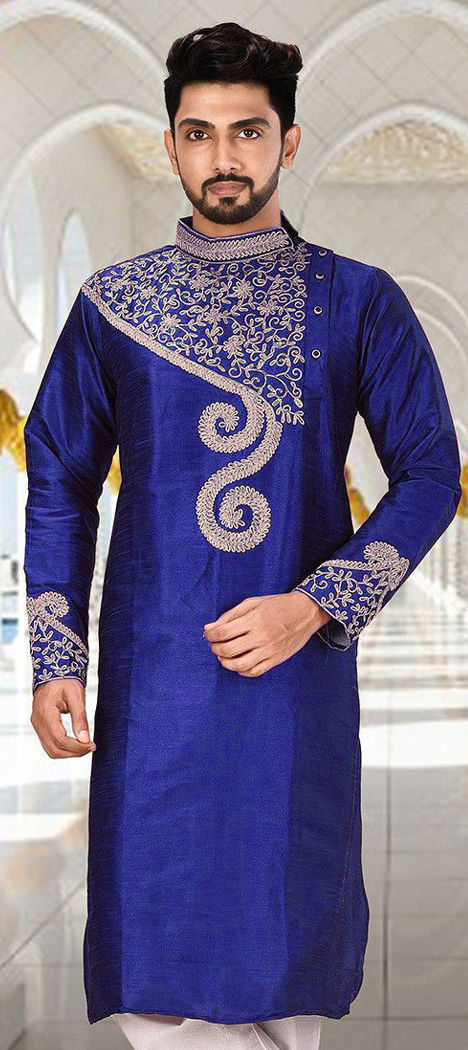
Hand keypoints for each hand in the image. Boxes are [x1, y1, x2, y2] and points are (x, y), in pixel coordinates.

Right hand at [30, 679, 95, 758]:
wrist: (53, 672)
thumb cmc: (65, 681)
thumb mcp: (76, 696)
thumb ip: (80, 719)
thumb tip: (85, 740)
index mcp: (45, 713)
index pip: (60, 739)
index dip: (77, 747)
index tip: (91, 745)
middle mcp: (37, 721)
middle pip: (54, 748)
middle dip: (74, 752)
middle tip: (90, 747)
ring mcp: (37, 724)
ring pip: (51, 749)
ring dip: (68, 752)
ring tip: (84, 746)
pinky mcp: (40, 725)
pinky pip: (49, 743)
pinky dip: (63, 747)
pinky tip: (75, 742)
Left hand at [203, 591, 330, 677]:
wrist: (306, 612)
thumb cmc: (277, 604)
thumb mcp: (252, 603)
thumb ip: (230, 615)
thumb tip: (209, 628)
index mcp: (254, 620)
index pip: (223, 632)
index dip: (210, 634)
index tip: (208, 633)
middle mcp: (261, 637)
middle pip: (228, 650)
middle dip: (215, 648)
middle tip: (214, 644)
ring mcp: (269, 651)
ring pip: (240, 665)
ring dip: (225, 663)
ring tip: (223, 656)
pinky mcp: (276, 660)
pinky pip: (255, 672)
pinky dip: (242, 671)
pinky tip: (238, 663)